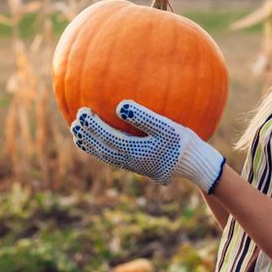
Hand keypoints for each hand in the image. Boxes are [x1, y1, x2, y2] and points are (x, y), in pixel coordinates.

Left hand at [70, 100, 225, 192]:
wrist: (197, 165)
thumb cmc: (183, 142)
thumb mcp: (166, 127)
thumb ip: (143, 117)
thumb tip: (120, 105)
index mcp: (135, 152)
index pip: (107, 138)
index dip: (93, 126)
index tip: (82, 112)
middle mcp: (131, 162)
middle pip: (103, 150)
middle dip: (87, 136)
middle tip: (75, 122)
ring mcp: (135, 166)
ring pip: (107, 157)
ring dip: (92, 146)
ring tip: (79, 135)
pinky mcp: (141, 166)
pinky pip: (116, 157)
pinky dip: (104, 149)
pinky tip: (103, 141)